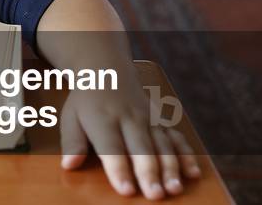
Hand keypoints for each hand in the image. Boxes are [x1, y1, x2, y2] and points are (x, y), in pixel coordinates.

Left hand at [59, 76, 201, 199]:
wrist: (107, 69)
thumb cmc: (86, 102)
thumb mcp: (70, 117)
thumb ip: (72, 142)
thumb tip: (68, 165)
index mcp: (102, 119)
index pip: (111, 148)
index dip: (119, 170)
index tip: (126, 191)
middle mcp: (128, 118)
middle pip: (141, 148)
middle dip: (149, 172)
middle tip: (156, 195)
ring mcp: (148, 118)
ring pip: (162, 144)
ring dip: (170, 167)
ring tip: (175, 189)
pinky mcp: (161, 120)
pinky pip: (176, 137)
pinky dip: (186, 154)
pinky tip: (193, 173)